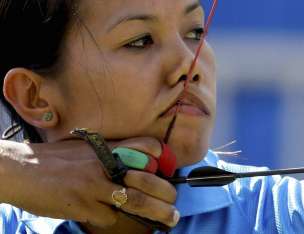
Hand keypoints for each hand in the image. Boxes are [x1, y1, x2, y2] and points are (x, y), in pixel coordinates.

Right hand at [0, 138, 178, 228]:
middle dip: (166, 194)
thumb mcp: (87, 148)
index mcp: (108, 147)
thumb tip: (138, 164)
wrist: (24, 169)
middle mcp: (105, 164)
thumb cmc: (56, 159)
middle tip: (174, 204)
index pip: (146, 146)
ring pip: (135, 201)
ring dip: (156, 212)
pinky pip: (108, 217)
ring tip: (170, 219)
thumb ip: (111, 154)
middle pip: (147, 180)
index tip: (168, 170)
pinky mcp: (84, 206)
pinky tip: (101, 212)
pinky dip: (110, 217)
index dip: (162, 157)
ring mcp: (95, 186)